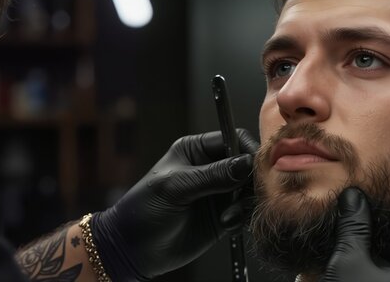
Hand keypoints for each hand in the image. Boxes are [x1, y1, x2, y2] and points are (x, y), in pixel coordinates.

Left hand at [90, 129, 258, 280]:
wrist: (134, 250)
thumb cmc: (143, 210)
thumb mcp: (175, 187)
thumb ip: (212, 175)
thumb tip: (245, 163)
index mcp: (196, 150)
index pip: (233, 139)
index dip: (248, 150)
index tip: (255, 166)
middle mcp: (211, 168)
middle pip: (248, 165)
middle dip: (250, 180)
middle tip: (245, 194)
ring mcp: (219, 193)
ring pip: (250, 189)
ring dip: (245, 202)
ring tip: (228, 216)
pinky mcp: (224, 215)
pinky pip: (245, 211)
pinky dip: (242, 217)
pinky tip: (226, 224)